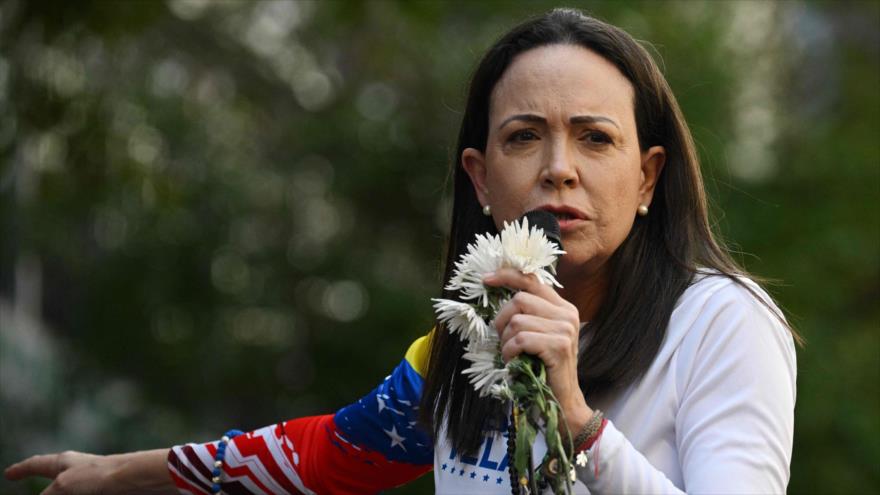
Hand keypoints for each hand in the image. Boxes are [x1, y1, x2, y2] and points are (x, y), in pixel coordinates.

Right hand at [4, 449, 173, 494]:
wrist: (136, 479)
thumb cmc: (98, 475)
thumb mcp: (63, 486)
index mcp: (64, 462)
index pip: (36, 465)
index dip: (22, 469)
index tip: (10, 473)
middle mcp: (77, 471)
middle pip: (54, 481)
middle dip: (46, 489)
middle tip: (28, 479)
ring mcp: (91, 483)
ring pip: (71, 490)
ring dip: (60, 493)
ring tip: (56, 493)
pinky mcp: (106, 492)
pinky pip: (91, 494)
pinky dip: (79, 493)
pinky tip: (81, 494)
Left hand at [484, 267, 593, 434]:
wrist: (563, 401)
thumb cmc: (544, 368)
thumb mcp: (538, 336)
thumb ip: (529, 314)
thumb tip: (501, 294)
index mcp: (563, 307)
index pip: (533, 280)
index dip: (508, 276)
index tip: (486, 279)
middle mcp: (567, 314)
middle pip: (520, 299)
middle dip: (502, 320)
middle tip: (504, 340)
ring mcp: (565, 329)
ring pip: (517, 320)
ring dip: (506, 340)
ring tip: (513, 354)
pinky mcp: (559, 345)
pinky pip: (520, 339)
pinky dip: (510, 352)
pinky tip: (515, 362)